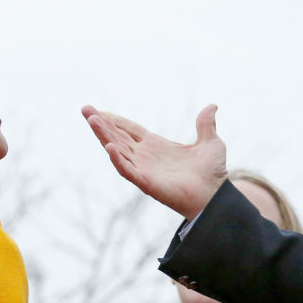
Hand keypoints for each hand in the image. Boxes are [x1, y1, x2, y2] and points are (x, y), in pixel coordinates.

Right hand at [82, 104, 226, 220]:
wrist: (216, 196)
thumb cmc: (212, 173)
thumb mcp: (211, 142)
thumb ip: (206, 124)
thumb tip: (212, 106)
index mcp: (156, 146)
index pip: (129, 130)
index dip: (114, 120)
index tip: (98, 111)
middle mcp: (146, 157)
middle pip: (118, 137)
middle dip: (101, 124)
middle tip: (85, 109)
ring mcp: (144, 170)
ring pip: (118, 150)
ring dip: (104, 136)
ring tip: (92, 120)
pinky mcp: (147, 183)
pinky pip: (128, 171)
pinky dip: (118, 160)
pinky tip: (109, 147)